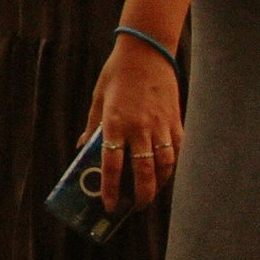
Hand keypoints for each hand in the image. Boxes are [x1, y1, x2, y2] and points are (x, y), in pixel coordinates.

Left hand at [83, 33, 182, 213]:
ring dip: (159, 185)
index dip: (110, 189)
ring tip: (151, 195)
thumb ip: (92, 127)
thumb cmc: (117, 74)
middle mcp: (139, 128)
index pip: (112, 165)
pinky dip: (173, 166)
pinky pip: (177, 151)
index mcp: (115, 123)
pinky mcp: (176, 120)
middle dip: (141, 196)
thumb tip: (82, 150)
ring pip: (165, 166)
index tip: (109, 206)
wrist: (146, 51)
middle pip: (144, 172)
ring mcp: (160, 125)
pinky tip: (166, 174)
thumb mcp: (98, 99)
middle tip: (134, 208)